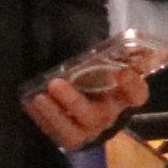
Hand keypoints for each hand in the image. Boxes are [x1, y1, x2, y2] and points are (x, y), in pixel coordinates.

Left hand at [25, 66, 146, 149]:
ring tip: (38, 97)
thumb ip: (101, 54)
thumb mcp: (100, 65)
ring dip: (55, 115)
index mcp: (123, 96)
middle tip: (55, 83)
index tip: (121, 71)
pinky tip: (31, 104)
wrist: (84, 104)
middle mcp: (109, 116)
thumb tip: (88, 29)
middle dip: (74, 101)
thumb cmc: (94, 77)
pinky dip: (42, 119)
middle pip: (98, 116)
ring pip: (74, 133)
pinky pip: (56, 134)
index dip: (132, 86)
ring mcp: (89, 131)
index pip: (137, 95)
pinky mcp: (70, 138)